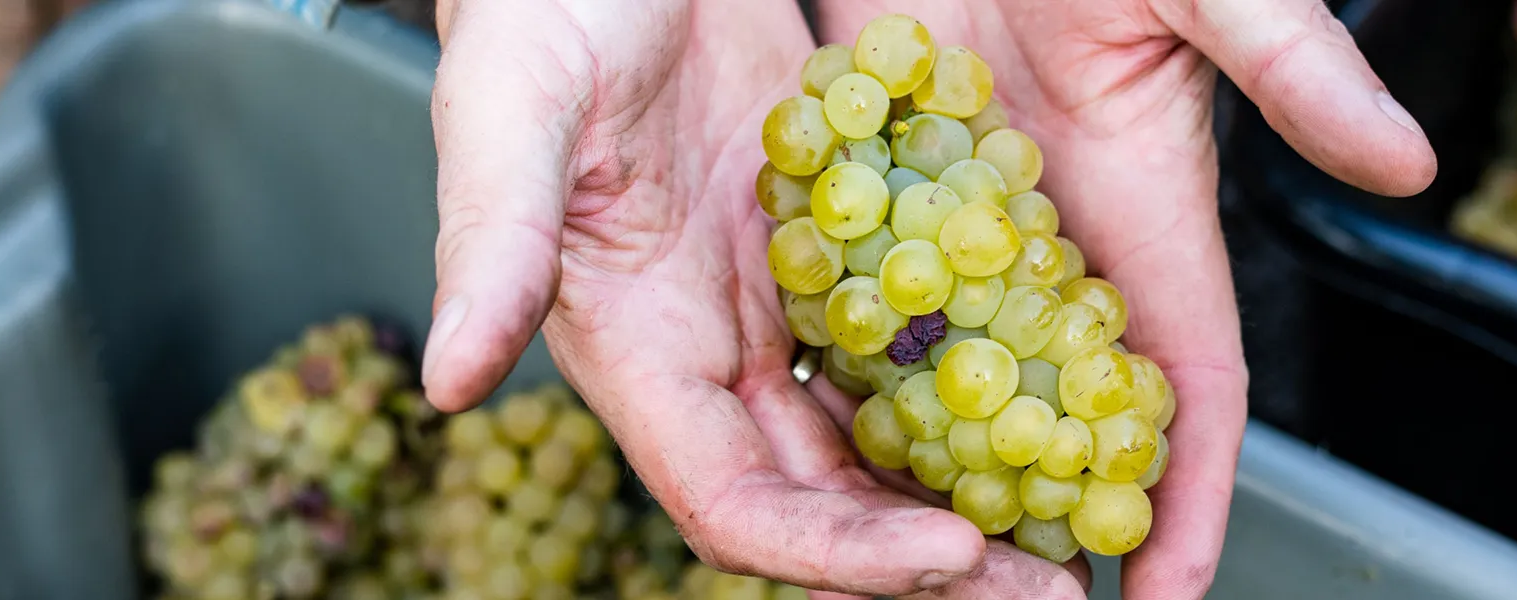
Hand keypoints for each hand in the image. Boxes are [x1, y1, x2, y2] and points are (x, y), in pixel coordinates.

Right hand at [424, 0, 1009, 594]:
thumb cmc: (541, 1)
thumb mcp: (509, 107)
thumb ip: (489, 244)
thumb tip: (446, 380)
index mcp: (630, 347)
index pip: (731, 500)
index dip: (833, 549)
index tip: (948, 556)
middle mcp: (706, 347)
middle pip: (823, 499)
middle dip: (929, 558)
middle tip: (1050, 590)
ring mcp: (775, 300)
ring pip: (877, 436)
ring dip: (968, 487)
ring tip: (1070, 516)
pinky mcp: (832, 242)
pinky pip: (909, 337)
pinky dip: (978, 377)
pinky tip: (1059, 389)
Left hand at [812, 1, 1435, 597]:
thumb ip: (1291, 71)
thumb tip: (1404, 159)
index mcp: (1152, 226)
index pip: (1187, 389)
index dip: (1194, 493)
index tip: (1173, 591)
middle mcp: (1057, 252)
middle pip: (1064, 414)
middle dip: (1054, 513)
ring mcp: (964, 234)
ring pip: (955, 383)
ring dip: (940, 471)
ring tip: (906, 563)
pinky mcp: (881, 200)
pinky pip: (866, 312)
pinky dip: (853, 379)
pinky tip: (820, 444)